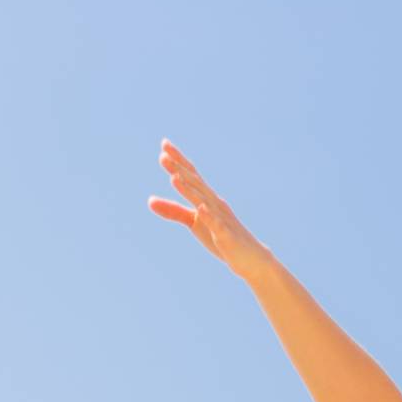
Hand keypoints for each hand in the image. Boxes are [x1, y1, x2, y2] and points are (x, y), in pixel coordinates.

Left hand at [148, 139, 273, 280]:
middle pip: (195, 183)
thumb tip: (149, 200)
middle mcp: (214, 203)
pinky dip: (208, 215)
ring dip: (189, 189)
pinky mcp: (226, 236)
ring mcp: (221, 218)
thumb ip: (173, 211)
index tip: (164, 143)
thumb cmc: (222, 237)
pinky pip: (216, 224)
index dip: (179, 160)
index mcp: (206, 198)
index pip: (192, 175)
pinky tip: (200, 208)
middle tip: (163, 155)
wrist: (252, 258)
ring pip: (203, 201)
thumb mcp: (194, 223)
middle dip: (180, 170)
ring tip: (174, 177)